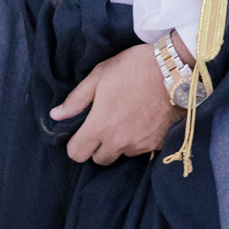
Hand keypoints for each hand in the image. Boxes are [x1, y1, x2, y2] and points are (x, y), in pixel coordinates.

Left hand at [50, 42, 180, 164]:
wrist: (172, 69)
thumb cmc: (132, 68)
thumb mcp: (99, 76)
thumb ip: (76, 100)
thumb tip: (56, 115)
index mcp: (100, 127)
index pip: (77, 154)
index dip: (75, 144)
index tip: (81, 132)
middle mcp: (118, 142)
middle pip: (100, 160)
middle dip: (98, 147)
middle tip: (104, 125)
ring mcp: (140, 145)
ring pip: (122, 155)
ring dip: (119, 144)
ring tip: (125, 120)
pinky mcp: (157, 143)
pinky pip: (141, 150)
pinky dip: (138, 140)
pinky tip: (141, 121)